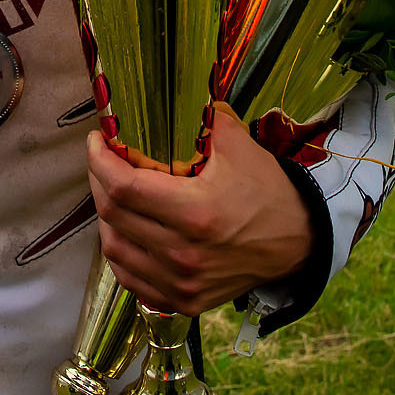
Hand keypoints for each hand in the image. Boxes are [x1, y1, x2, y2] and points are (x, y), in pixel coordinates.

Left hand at [87, 106, 311, 314]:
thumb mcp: (241, 146)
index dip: (99, 161)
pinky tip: (126, 231)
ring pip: (115, 249)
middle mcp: (184, 254)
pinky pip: (132, 279)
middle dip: (98, 181)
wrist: (297, 243)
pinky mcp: (184, 301)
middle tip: (103, 161)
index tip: (97, 142)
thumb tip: (175, 94)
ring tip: (112, 193)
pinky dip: (121, 253)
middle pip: (113, 215)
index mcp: (195, 213)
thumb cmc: (267, 192)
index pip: (123, 187)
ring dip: (105, 217)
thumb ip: (205, 117)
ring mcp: (182, 283)